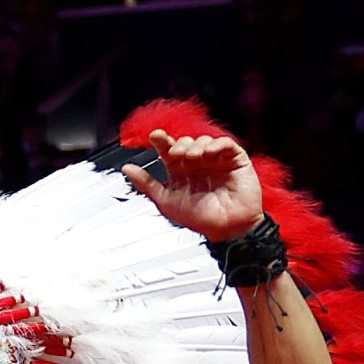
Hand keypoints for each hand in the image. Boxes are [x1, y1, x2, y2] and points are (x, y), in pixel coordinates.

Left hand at [125, 127, 266, 242]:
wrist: (226, 227)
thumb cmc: (199, 218)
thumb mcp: (166, 201)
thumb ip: (146, 184)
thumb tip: (127, 169)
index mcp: (180, 172)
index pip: (168, 150)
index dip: (162, 141)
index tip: (156, 136)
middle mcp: (197, 164)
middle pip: (185, 142)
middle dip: (179, 144)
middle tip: (177, 154)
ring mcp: (216, 161)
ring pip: (204, 140)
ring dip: (196, 145)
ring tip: (193, 157)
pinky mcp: (235, 161)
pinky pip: (226, 144)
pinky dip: (217, 144)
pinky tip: (209, 153)